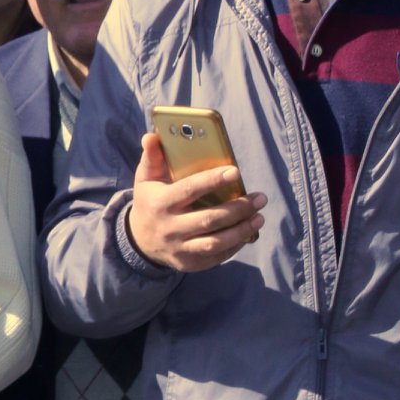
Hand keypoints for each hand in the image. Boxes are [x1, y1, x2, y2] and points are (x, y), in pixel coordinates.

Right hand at [126, 132, 265, 271]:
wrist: (139, 241)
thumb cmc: (150, 202)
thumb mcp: (146, 180)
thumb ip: (152, 157)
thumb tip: (152, 135)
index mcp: (160, 203)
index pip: (189, 190)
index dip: (213, 181)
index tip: (236, 172)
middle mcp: (170, 228)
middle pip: (209, 219)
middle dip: (238, 208)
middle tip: (260, 197)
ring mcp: (179, 248)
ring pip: (216, 242)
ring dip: (242, 230)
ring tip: (259, 217)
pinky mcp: (188, 263)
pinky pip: (216, 256)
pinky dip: (235, 245)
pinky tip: (248, 233)